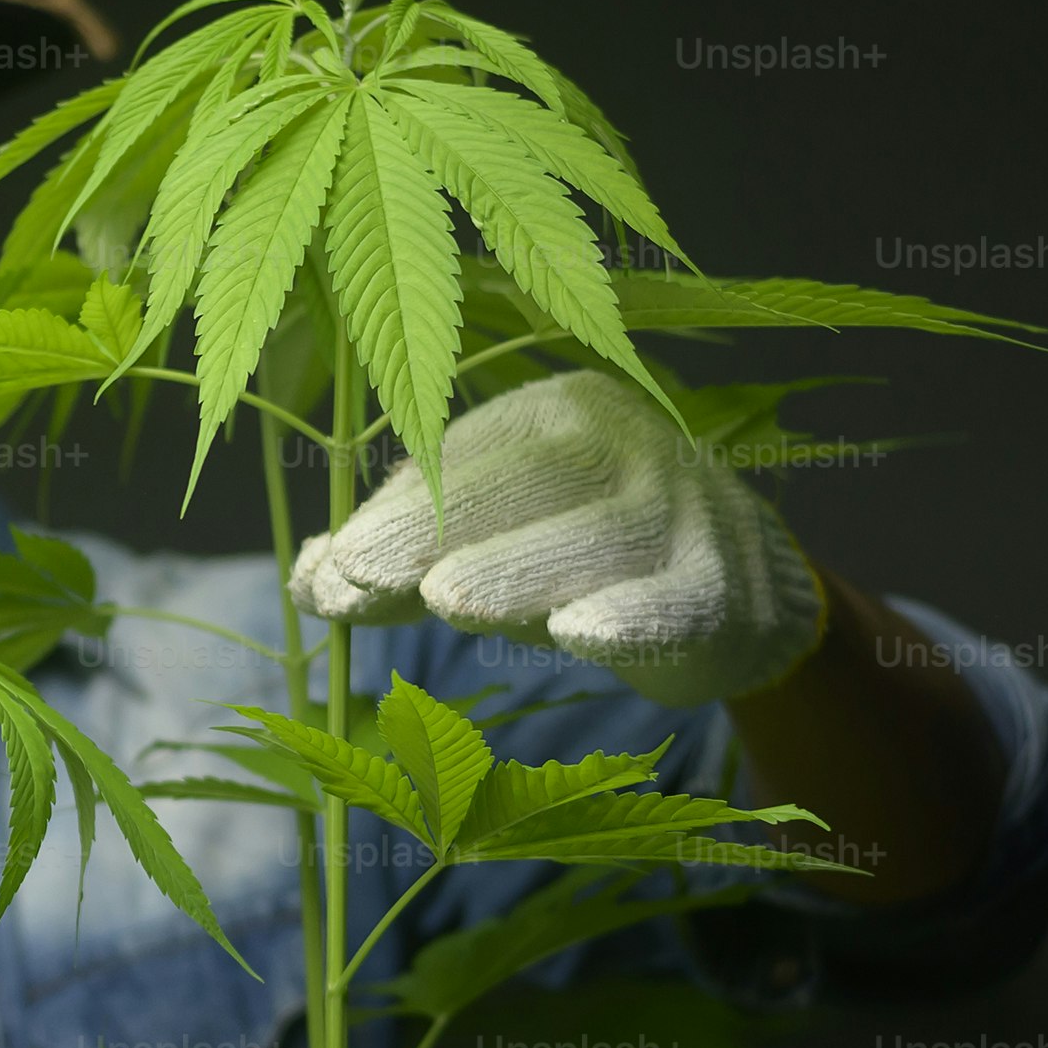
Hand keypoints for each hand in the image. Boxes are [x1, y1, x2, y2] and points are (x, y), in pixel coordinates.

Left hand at [287, 369, 826, 706]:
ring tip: (445, 600)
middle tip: (358, 577)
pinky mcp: (721, 586)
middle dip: (434, 531)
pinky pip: (675, 601)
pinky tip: (580, 635)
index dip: (392, 517)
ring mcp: (683, 512)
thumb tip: (307, 577)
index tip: (327, 573)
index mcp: (561, 413)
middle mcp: (625, 445)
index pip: (465, 460)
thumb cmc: (588, 554)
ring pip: (595, 538)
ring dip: (518, 571)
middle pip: (526, 483)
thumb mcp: (495, 541)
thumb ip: (409, 553)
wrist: (740, 589)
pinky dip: (630, 617)